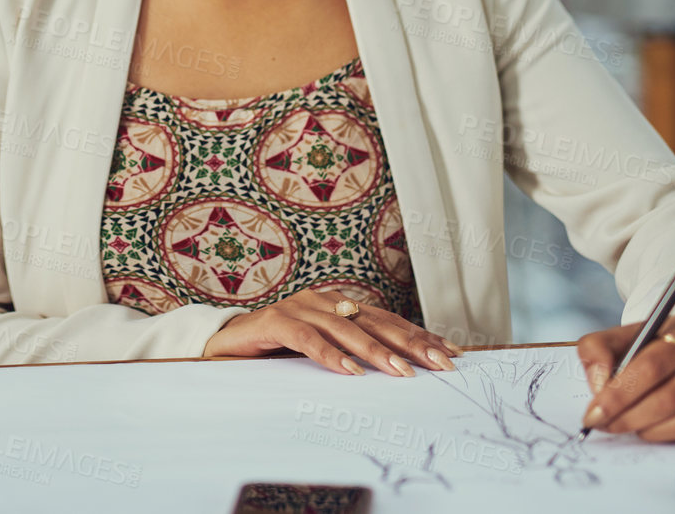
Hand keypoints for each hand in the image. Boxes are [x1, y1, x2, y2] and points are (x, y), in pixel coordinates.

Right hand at [202, 288, 464, 376]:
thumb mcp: (321, 352)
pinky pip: (307, 337)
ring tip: (401, 372)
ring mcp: (299, 307)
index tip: (452, 353)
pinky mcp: (274, 321)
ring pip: (346, 328)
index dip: (419, 335)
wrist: (222, 344)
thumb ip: (351, 354)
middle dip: (411, 342)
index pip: (387, 321)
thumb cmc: (275, 351)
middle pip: (375, 321)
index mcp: (338, 307)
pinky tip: (349, 371)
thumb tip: (399, 373)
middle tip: (441, 364)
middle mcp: (324, 301)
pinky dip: (330, 354)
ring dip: (375, 351)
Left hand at [577, 311, 674, 442]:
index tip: (594, 411)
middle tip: (604, 424)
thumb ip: (598, 349)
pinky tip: (648, 429)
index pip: (652, 365)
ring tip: (623, 426)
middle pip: (672, 396)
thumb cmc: (657, 343)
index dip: (620, 392)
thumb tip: (598, 384)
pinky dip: (666, 436)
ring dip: (647, 429)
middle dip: (630, 415)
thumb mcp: (626, 334)